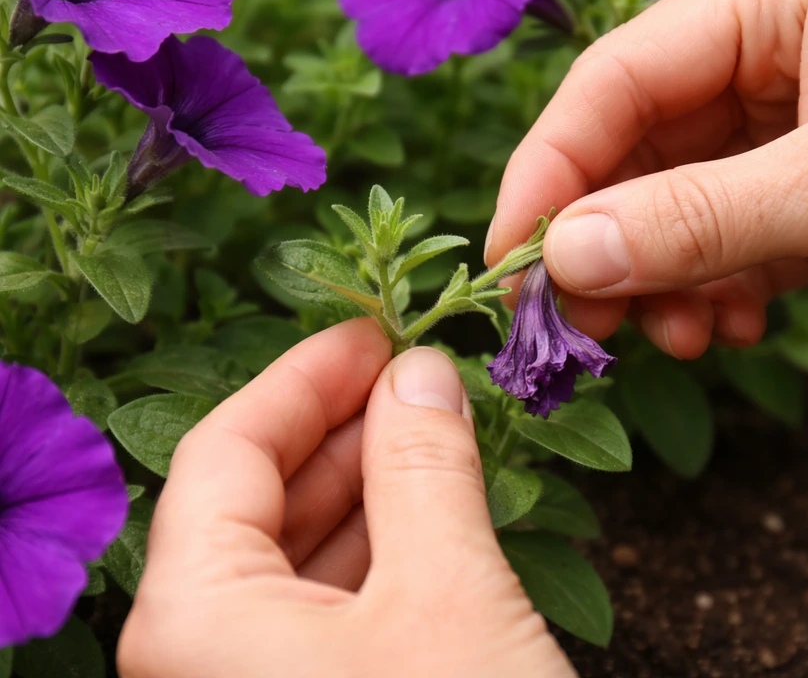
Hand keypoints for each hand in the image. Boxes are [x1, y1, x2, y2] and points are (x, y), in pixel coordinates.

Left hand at [117, 319, 574, 677]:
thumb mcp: (447, 589)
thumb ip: (424, 464)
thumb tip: (421, 372)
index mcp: (193, 620)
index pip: (225, 451)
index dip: (303, 376)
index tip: (374, 330)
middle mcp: (203, 658)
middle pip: (260, 498)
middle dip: (343, 425)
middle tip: (419, 374)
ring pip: (303, 552)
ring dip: (373, 480)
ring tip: (440, 427)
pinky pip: (337, 605)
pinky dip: (388, 544)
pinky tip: (440, 506)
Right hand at [486, 0, 807, 359]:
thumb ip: (698, 219)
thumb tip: (563, 258)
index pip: (619, 79)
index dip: (552, 171)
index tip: (514, 259)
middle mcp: (773, 47)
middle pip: (636, 146)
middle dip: (608, 240)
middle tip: (584, 325)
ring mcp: (790, 119)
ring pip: (673, 201)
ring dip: (660, 276)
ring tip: (680, 338)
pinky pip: (723, 235)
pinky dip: (711, 287)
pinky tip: (730, 327)